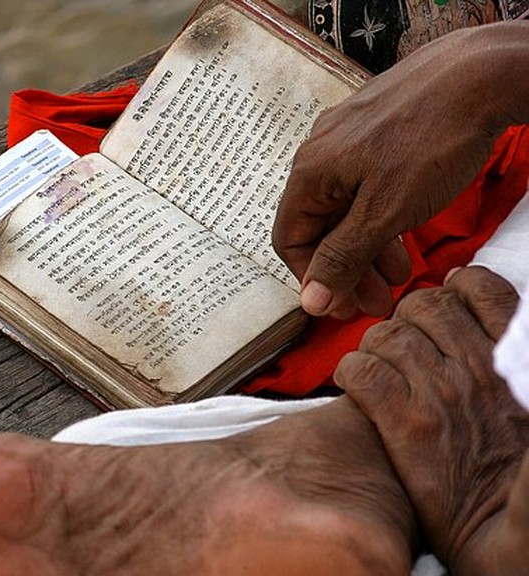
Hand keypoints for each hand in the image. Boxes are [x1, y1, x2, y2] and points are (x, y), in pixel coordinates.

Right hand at [273, 25, 527, 318]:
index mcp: (310, 172)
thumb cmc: (433, 139)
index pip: (290, 240)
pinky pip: (367, 182)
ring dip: (368, 247)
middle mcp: (321, 151)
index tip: (342, 304)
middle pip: (320, 225)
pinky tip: (406, 230)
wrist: (483, 73)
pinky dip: (382, 214)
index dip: (313, 279)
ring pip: (347, 205)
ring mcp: (350, 135)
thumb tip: (310, 299)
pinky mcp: (379, 126)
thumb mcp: (384, 212)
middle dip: (347, 269)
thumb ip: (343, 257)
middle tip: (375, 301)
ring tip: (400, 275)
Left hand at [335, 267, 528, 568]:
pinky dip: (351, 372)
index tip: (445, 305)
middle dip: (406, 318)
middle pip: (423, 305)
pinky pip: (361, 371)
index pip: (480, 288)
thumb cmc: (514, 471)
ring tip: (378, 369)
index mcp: (514, 357)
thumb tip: (471, 304)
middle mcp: (479, 368)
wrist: (507, 537)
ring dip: (374, 346)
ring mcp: (440, 394)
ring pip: (386, 334)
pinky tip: (358, 388)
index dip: (453, 290)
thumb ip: (506, 356)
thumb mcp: (525, 397)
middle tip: (403, 345)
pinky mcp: (405, 424)